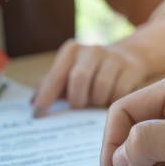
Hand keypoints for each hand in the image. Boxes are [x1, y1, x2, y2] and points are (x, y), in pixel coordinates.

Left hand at [32, 40, 148, 115]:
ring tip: (96, 103)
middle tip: (79, 106)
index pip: (55, 76)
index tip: (38, 115)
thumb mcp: (71, 72)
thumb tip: (33, 103)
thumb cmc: (92, 70)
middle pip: (79, 79)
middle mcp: (92, 50)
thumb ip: (52, 86)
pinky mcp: (131, 68)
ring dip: (97, 102)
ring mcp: (113, 57)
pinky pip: (119, 93)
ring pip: (101, 88)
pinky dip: (113, 100)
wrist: (130, 56)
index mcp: (71, 51)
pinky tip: (112, 99)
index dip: (46, 97)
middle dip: (78, 99)